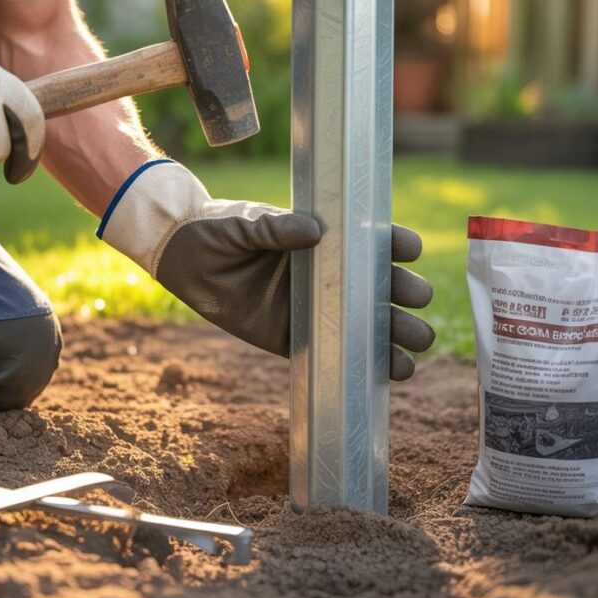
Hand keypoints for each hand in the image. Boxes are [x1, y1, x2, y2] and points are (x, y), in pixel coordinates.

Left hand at [99, 161, 434, 377]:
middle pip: (380, 285)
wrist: (182, 258)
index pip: (370, 240)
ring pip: (368, 323)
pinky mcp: (293, 336)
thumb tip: (313, 231)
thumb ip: (274, 227)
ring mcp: (315, 307)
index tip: (407, 249)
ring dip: (396, 335)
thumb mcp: (244, 223)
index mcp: (324, 239)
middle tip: (414, 299)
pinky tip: (390, 373)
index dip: (395, 244)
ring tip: (415, 346)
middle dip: (404, 293)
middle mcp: (328, 274)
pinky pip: (335, 352)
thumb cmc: (216, 230)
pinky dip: (364, 364)